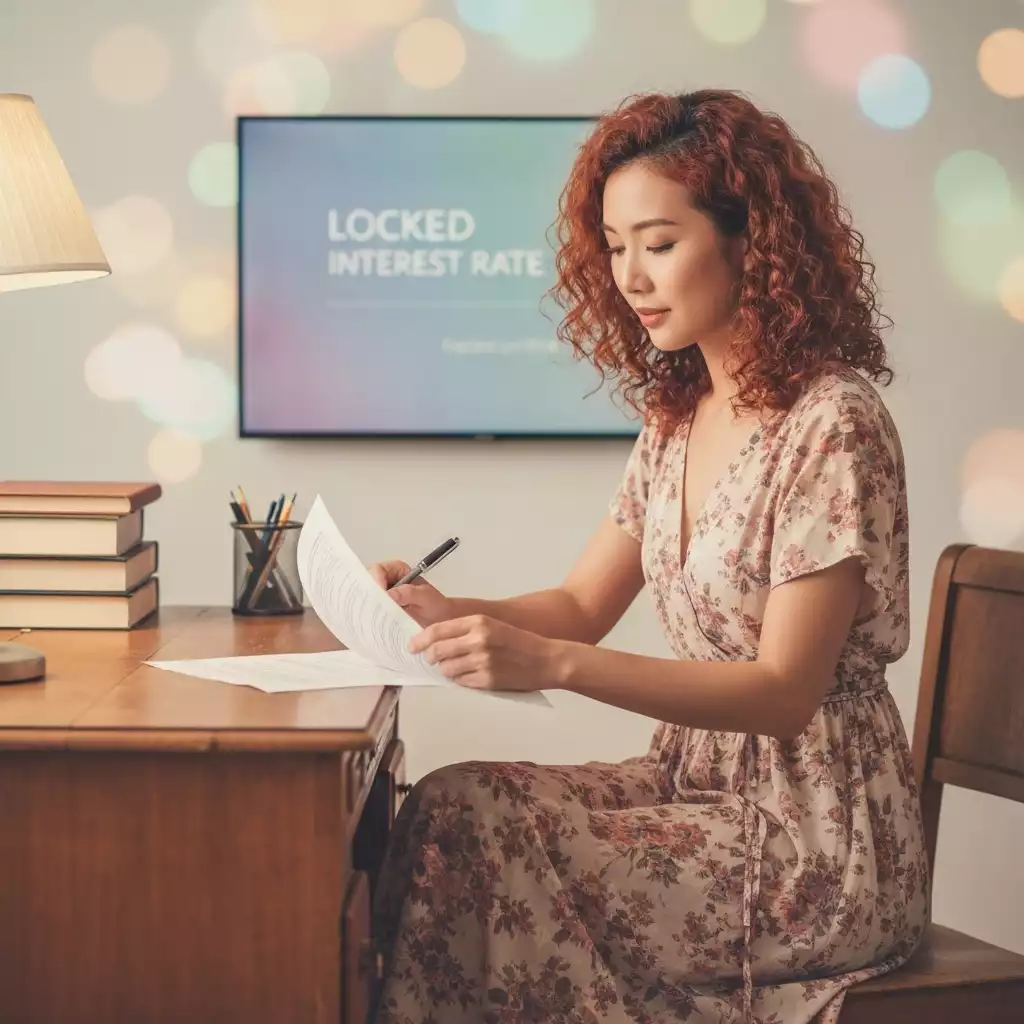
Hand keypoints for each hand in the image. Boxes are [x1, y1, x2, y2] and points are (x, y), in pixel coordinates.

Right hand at [367, 559, 453, 626]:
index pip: (379, 570)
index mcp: (397, 570)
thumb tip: (389, 594)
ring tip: (371, 618)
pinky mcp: (380, 610)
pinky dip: (369, 617)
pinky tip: (373, 625)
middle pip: (367, 583)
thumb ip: (410, 593)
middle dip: (367, 595)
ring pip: (366, 598)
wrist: (440, 620)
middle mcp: (386, 581)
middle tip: (371, 609)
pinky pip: (369, 611)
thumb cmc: (436, 606)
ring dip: (366, 607)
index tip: (380, 595)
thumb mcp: (426, 597)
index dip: (375, 581)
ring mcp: (382, 597)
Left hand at [409, 614, 568, 691]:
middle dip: (430, 657)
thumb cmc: (520, 642)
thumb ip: (465, 631)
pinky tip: (471, 675)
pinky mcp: (487, 680)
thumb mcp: (492, 626)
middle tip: (431, 660)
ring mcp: (482, 661)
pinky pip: (461, 682)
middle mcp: (478, 640)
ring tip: (457, 668)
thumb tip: (436, 642)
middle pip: (437, 651)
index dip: (420, 640)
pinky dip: (461, 680)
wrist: (546, 659)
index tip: (413, 646)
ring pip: (447, 669)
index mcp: (478, 622)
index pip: (437, 631)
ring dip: (446, 670)